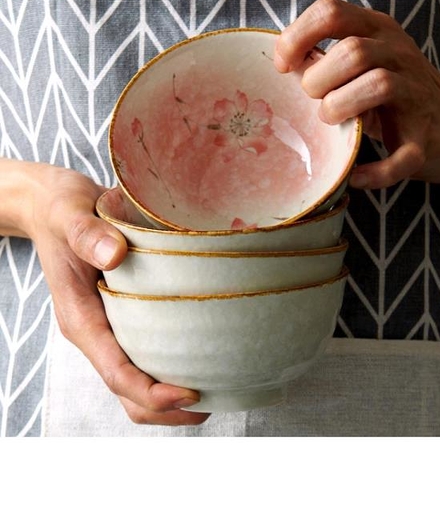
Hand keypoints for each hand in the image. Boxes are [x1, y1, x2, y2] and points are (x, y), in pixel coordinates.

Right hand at [7, 160, 208, 425]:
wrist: (52, 206)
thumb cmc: (60, 210)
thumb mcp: (71, 215)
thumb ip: (88, 234)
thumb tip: (115, 256)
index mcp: (80, 318)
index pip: (115, 373)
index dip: (152, 392)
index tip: (190, 391)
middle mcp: (94, 331)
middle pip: (127, 391)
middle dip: (166, 408)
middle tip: (212, 400)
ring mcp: (107, 326)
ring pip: (134, 380)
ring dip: (168, 395)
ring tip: (213, 388)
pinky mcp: (120, 315)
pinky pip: (141, 353)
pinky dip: (168, 366)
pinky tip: (198, 354)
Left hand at [274, 0, 439, 188]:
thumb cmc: (389, 96)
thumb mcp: (358, 67)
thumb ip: (324, 62)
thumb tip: (284, 65)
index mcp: (375, 32)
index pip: (331, 12)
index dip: (297, 37)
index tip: (284, 66)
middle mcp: (398, 55)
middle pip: (351, 51)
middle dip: (318, 80)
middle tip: (314, 100)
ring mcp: (415, 94)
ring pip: (378, 84)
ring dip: (341, 107)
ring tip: (332, 121)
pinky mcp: (424, 137)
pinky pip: (402, 156)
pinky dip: (375, 171)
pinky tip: (357, 175)